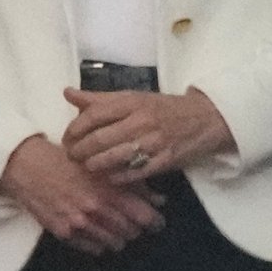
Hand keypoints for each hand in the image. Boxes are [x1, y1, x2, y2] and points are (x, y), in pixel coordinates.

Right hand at [0, 135, 166, 254]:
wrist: (29, 167)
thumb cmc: (69, 160)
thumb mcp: (104, 166)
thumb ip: (133, 182)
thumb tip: (159, 199)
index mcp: (109, 190)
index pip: (143, 216)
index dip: (155, 221)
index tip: (158, 222)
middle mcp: (96, 210)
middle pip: (131, 232)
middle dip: (137, 228)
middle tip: (137, 222)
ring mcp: (79, 224)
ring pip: (114, 243)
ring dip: (120, 237)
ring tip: (120, 228)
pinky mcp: (63, 234)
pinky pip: (93, 248)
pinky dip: (101, 243)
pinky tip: (101, 233)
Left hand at [62, 87, 236, 184]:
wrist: (204, 119)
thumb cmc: (163, 108)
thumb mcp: (133, 98)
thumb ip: (99, 99)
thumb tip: (67, 93)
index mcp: (133, 102)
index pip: (94, 115)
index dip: (74, 129)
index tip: (67, 138)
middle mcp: (142, 120)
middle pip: (99, 139)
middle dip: (79, 151)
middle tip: (71, 157)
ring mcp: (154, 142)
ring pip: (112, 158)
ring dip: (94, 166)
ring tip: (87, 166)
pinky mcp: (164, 161)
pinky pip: (132, 173)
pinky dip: (115, 177)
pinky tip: (108, 175)